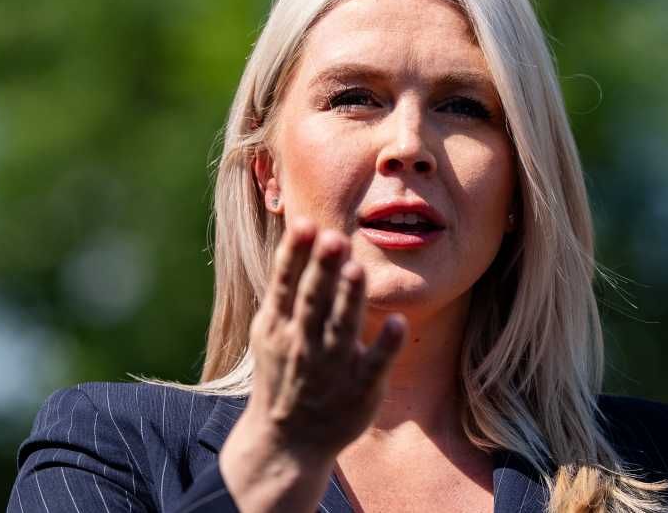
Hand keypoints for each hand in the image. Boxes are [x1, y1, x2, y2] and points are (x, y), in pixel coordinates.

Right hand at [220, 218, 405, 511]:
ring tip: (357, 269)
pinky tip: (397, 322)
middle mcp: (303, 344)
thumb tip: (303, 229)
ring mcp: (332, 368)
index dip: (295, 254)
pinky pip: (375, 364)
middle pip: (313, 301)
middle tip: (334, 238)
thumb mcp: (271, 330)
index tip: (305, 225)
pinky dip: (385, 345)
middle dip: (323, 270)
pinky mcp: (361, 388)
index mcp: (278, 326)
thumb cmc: (284, 372)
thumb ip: (287, 285)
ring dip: (350, 299)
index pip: (285, 284)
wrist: (288, 442)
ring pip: (342, 328)